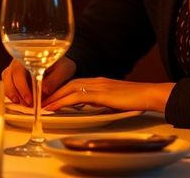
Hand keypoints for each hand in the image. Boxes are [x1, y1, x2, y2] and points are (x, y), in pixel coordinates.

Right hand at [1, 57, 75, 106]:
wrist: (62, 62)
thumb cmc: (62, 64)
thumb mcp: (63, 71)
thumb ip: (53, 81)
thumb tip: (42, 91)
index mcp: (29, 56)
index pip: (19, 71)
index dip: (22, 87)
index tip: (29, 100)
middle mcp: (20, 60)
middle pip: (8, 75)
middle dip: (15, 92)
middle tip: (27, 104)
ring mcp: (16, 67)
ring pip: (6, 79)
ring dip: (12, 93)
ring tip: (22, 104)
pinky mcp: (16, 75)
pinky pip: (8, 83)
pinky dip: (12, 93)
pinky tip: (19, 101)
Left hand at [43, 77, 175, 112]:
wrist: (151, 95)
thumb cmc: (137, 100)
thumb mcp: (115, 100)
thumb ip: (102, 101)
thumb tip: (92, 106)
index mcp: (99, 82)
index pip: (74, 83)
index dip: (60, 89)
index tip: (48, 97)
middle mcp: (96, 81)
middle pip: (68, 83)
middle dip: (52, 91)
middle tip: (38, 100)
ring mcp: (98, 86)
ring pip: (69, 88)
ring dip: (54, 96)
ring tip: (41, 105)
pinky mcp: (100, 94)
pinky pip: (76, 97)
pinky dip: (63, 101)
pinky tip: (54, 107)